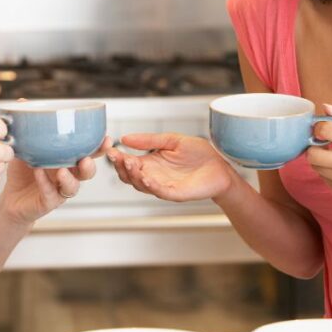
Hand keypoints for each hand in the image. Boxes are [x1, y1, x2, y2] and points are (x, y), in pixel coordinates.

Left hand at [0, 136, 112, 226]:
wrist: (11, 199)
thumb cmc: (22, 172)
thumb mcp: (24, 145)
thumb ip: (27, 127)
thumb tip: (23, 101)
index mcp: (68, 159)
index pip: (90, 152)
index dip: (100, 147)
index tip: (106, 138)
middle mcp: (68, 174)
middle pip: (88, 171)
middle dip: (91, 164)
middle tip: (86, 158)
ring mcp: (60, 189)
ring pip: (74, 187)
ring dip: (70, 178)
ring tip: (62, 170)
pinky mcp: (48, 202)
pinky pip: (51, 193)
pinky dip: (45, 183)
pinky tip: (38, 172)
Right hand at [108, 133, 235, 201]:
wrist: (220, 167)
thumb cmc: (199, 154)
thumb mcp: (172, 140)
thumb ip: (149, 140)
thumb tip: (125, 138)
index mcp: (151, 163)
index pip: (128, 163)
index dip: (118, 158)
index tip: (111, 149)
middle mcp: (153, 176)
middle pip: (129, 177)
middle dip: (122, 167)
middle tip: (118, 157)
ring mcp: (163, 186)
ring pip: (141, 186)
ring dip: (133, 176)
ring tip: (129, 163)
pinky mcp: (176, 193)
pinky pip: (160, 192)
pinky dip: (151, 186)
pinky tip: (146, 178)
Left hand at [305, 103, 331, 208]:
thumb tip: (326, 108)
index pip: (325, 130)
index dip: (319, 126)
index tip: (323, 128)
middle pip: (313, 153)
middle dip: (314, 145)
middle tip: (323, 143)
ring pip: (315, 166)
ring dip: (320, 158)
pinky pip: (323, 178)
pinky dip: (327, 171)